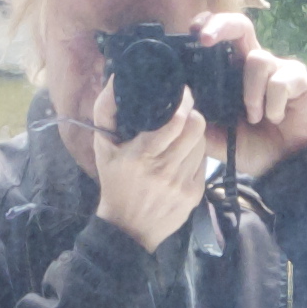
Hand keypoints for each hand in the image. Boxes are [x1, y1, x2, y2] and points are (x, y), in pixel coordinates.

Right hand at [91, 96, 212, 246]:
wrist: (127, 228)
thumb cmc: (114, 182)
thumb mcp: (102, 148)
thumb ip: (105, 111)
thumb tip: (115, 78)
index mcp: (142, 155)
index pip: (175, 122)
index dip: (183, 102)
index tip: (182, 92)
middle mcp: (164, 169)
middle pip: (195, 129)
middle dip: (193, 114)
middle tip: (186, 111)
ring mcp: (182, 183)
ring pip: (202, 144)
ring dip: (195, 134)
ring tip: (184, 133)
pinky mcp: (194, 194)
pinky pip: (203, 162)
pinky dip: (196, 154)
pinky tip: (184, 154)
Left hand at [196, 12, 306, 176]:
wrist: (285, 166)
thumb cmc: (251, 146)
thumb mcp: (215, 136)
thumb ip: (197, 119)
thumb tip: (177, 100)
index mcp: (232, 72)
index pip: (220, 37)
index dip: (207, 26)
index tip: (192, 30)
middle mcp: (254, 64)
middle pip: (240, 25)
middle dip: (221, 25)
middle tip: (205, 39)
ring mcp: (278, 69)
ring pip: (258, 59)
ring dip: (251, 94)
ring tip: (255, 118)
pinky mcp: (298, 79)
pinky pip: (279, 81)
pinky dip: (273, 104)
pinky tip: (276, 118)